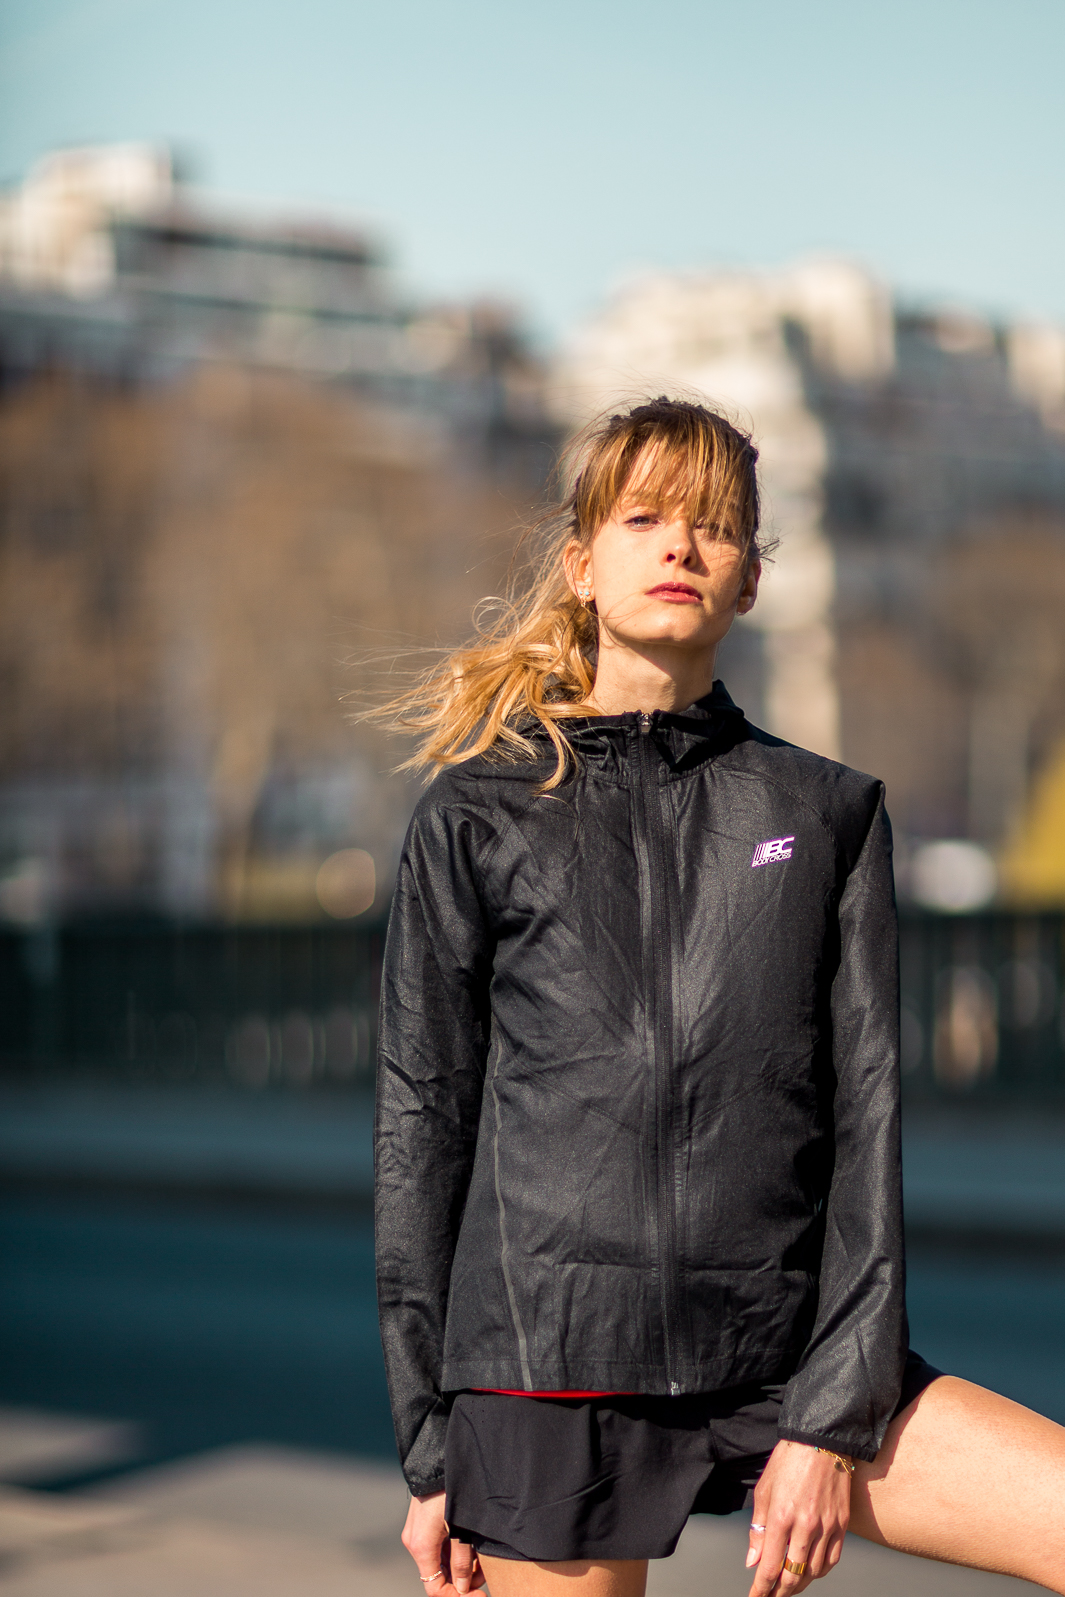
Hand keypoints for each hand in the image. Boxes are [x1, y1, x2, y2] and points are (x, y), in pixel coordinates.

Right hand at [401, 1490, 485, 1595]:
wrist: (438, 1458)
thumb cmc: (451, 1491)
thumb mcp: (461, 1530)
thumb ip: (462, 1562)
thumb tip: (463, 1588)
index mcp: (420, 1547)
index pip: (434, 1588)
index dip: (455, 1596)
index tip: (478, 1594)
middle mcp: (414, 1542)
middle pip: (439, 1574)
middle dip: (463, 1578)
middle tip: (486, 1574)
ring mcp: (417, 1531)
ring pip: (441, 1559)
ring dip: (462, 1563)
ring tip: (484, 1556)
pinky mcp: (423, 1521)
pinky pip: (439, 1544)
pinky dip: (455, 1549)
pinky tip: (473, 1543)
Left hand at [746, 1441, 850, 1596]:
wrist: (821, 1440)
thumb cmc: (788, 1461)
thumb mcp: (764, 1490)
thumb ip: (758, 1529)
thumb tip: (753, 1562)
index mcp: (781, 1516)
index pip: (770, 1567)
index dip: (761, 1589)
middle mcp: (806, 1526)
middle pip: (792, 1576)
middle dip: (779, 1592)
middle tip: (770, 1596)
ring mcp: (827, 1526)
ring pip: (813, 1572)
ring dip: (798, 1584)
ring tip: (787, 1586)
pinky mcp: (842, 1524)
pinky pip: (832, 1560)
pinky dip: (819, 1572)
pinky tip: (810, 1571)